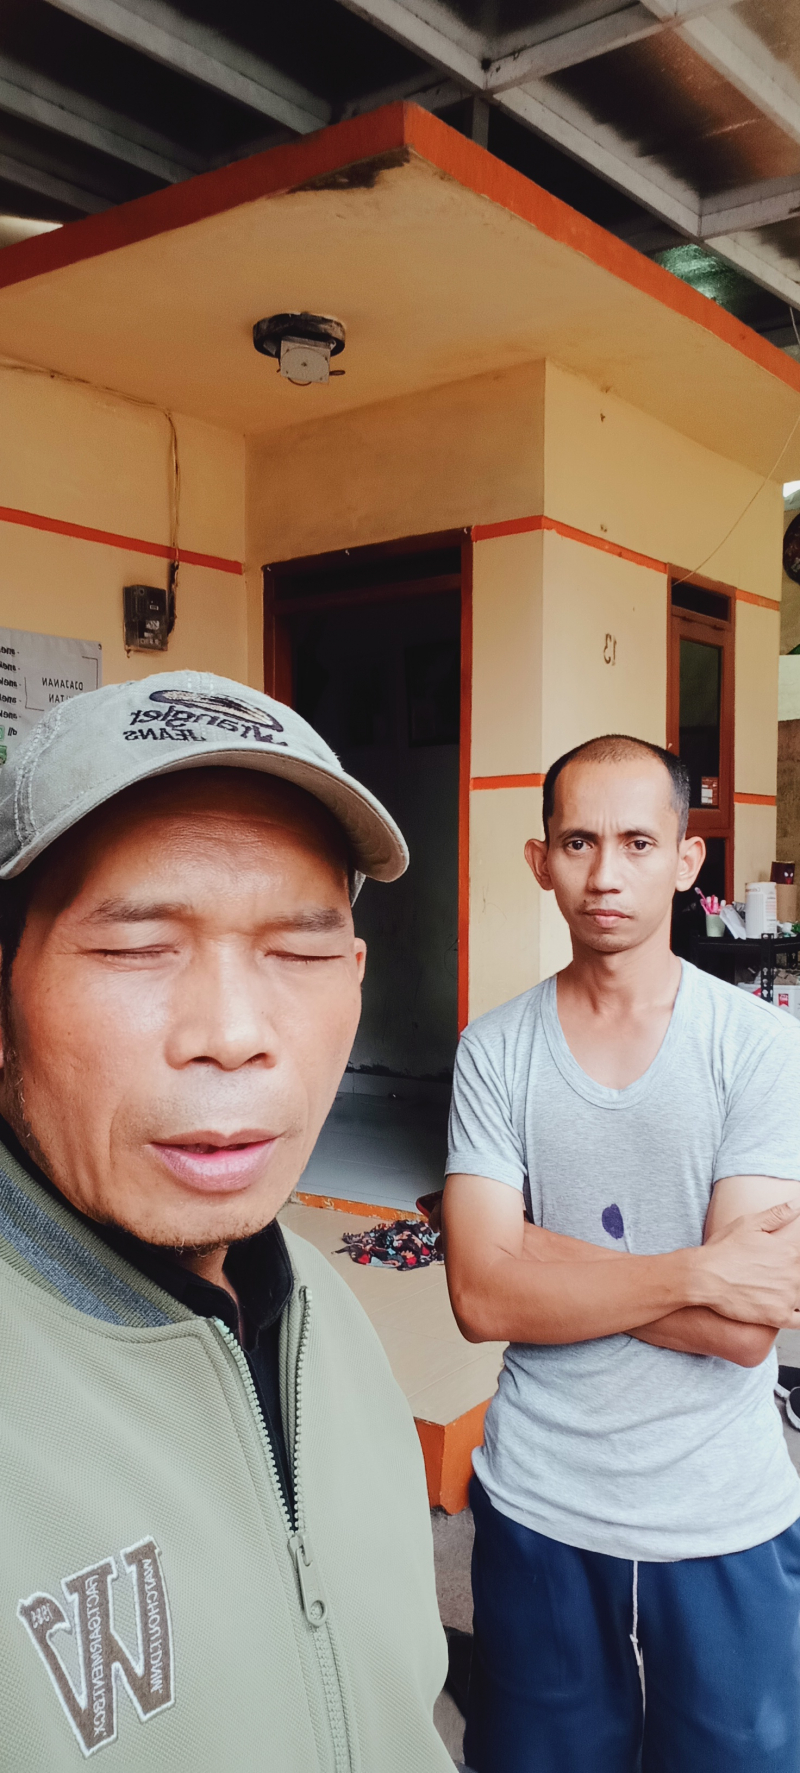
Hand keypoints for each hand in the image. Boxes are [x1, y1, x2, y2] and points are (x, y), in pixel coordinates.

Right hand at [697, 1200, 799, 1326]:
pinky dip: (799, 1315)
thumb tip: (798, 1204)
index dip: (795, 1257)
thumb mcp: (749, 1223)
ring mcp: (787, 1297)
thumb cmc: (723, 1249)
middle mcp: (793, 1274)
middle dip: (794, 1274)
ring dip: (796, 1292)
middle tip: (773, 1273)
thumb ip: (778, 1214)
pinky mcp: (778, 1316)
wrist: (703, 1277)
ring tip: (780, 1287)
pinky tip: (791, 1309)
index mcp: (790, 1251)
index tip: (782, 1261)